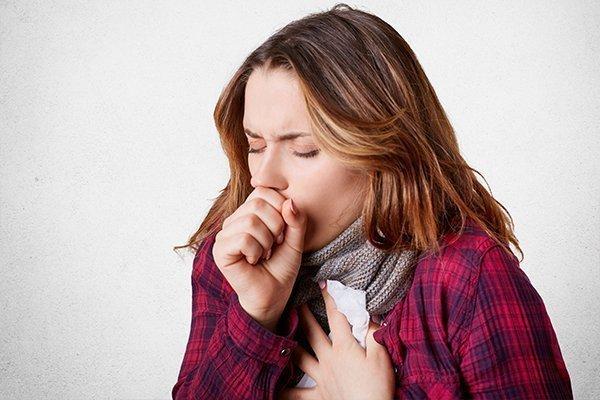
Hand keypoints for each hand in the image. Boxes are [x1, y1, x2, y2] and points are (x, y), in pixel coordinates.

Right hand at [211, 187, 307, 330]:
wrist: (273, 296)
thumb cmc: (281, 268)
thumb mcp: (296, 240)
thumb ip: (296, 220)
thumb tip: (289, 201)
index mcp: (249, 213)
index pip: (263, 191)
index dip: (280, 208)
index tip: (282, 232)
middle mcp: (234, 220)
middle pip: (258, 203)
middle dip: (275, 226)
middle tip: (274, 245)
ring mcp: (224, 234)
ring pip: (251, 221)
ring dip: (266, 242)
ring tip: (264, 254)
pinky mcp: (220, 250)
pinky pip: (243, 239)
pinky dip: (256, 251)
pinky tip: (253, 261)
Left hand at [279, 281, 394, 399]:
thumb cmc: (377, 386)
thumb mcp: (381, 356)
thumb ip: (374, 334)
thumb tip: (369, 315)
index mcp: (344, 347)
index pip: (336, 317)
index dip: (330, 298)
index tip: (323, 283)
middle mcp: (328, 359)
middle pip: (312, 332)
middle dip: (304, 315)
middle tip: (296, 301)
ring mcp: (321, 377)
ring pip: (300, 357)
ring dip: (291, 344)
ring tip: (279, 333)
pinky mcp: (319, 395)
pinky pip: (298, 394)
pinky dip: (285, 391)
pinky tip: (273, 387)